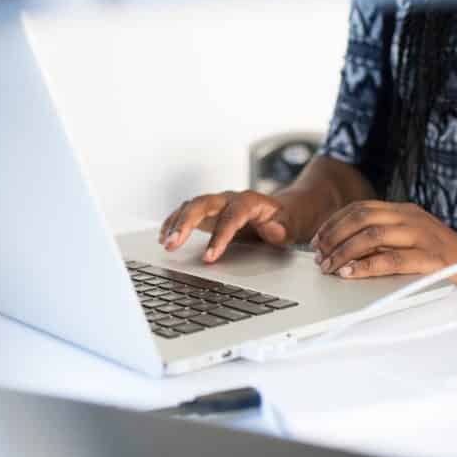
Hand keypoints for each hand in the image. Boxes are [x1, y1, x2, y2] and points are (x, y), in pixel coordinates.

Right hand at [159, 190, 298, 262]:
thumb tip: (273, 230)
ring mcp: (217, 204)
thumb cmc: (285, 219)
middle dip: (185, 223)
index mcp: (250, 201)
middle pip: (203, 204)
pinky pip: (186, 212)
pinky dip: (173, 223)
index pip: (231, 216)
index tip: (209, 257)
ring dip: (175, 224)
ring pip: (191, 206)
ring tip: (165, 244)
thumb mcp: (292, 225)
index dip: (219, 236)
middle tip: (173, 244)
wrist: (282, 210)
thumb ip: (283, 228)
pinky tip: (164, 237)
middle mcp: (229, 199)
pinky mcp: (208, 212)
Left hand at [310, 200, 456, 293]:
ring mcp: (422, 236)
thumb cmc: (443, 258)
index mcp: (405, 211)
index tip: (317, 239)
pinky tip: (349, 273)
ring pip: (371, 236)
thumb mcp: (411, 239)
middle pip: (361, 218)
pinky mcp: (429, 259)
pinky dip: (364, 267)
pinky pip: (389, 260)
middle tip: (318, 255)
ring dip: (343, 252)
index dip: (334, 223)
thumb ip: (384, 239)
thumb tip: (343, 249)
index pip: (360, 208)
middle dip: (333, 236)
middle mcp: (411, 218)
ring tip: (329, 266)